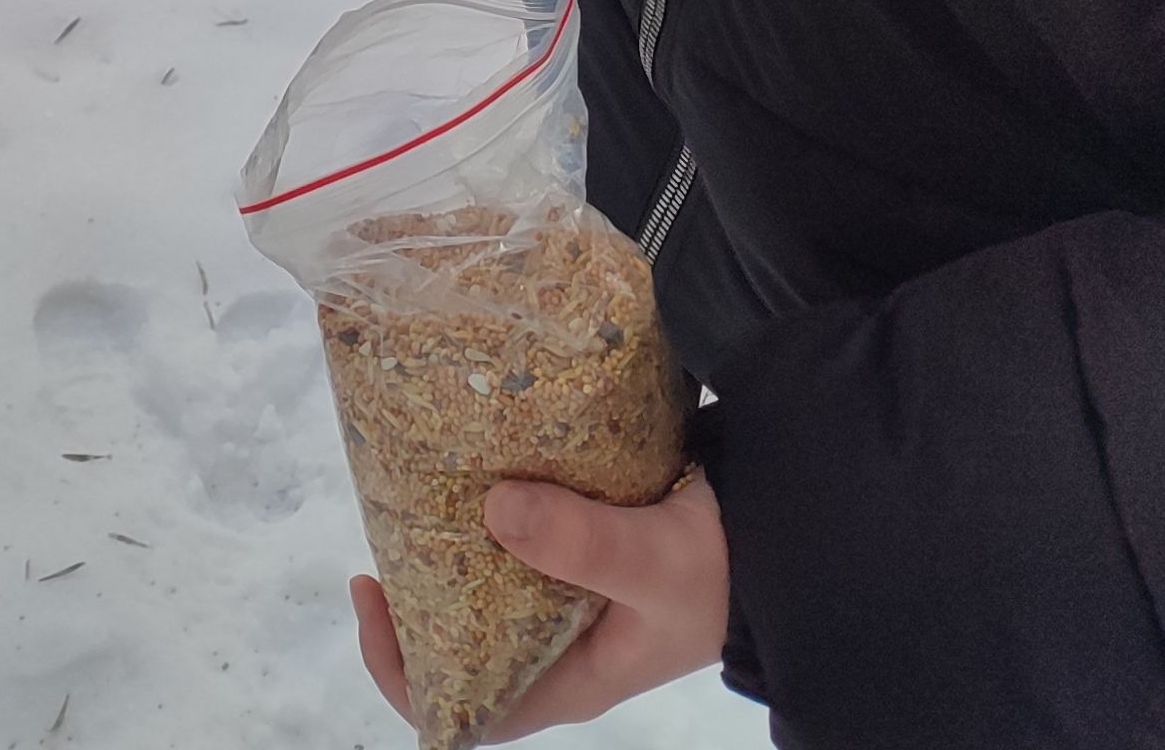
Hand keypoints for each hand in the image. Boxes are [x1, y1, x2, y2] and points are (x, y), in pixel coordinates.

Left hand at [351, 471, 729, 738]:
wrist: (791, 531)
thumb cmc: (725, 568)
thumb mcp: (655, 562)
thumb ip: (581, 542)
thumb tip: (494, 510)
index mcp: (573, 677)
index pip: (467, 708)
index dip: (405, 668)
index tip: (374, 598)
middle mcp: (566, 644)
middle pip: (469, 638)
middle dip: (423, 589)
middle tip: (395, 516)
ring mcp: (579, 595)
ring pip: (495, 581)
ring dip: (460, 540)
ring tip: (428, 476)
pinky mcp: (594, 546)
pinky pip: (531, 535)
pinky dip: (504, 505)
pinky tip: (488, 457)